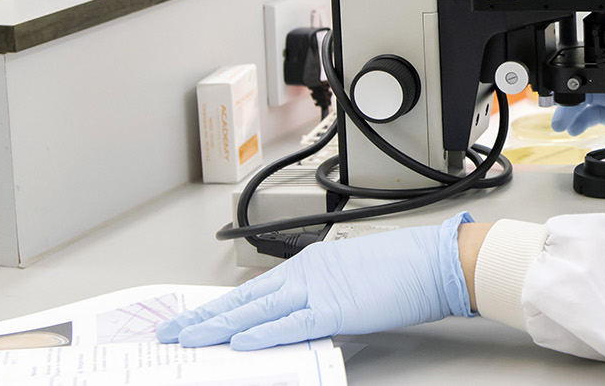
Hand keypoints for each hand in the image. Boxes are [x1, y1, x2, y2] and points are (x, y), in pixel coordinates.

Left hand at [157, 214, 473, 349]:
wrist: (433, 262)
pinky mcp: (334, 309)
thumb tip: (299, 325)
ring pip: (256, 313)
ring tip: (188, 340)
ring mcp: (317, 291)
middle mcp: (304, 275)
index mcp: (307, 267)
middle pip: (242, 302)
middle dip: (203, 319)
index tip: (192, 319)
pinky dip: (262, 334)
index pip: (251, 293)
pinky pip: (290, 325)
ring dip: (218, 328)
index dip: (217, 308)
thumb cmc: (401, 269)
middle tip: (171, 332)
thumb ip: (318, 301)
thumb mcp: (349, 280)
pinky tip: (238, 343)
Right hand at [552, 67, 604, 191]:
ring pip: (593, 101)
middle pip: (594, 83)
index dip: (580, 77)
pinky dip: (583, 122)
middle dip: (571, 96)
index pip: (604, 67)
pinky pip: (600, 117)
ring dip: (574, 111)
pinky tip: (574, 129)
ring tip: (559, 126)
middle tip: (555, 113)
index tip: (562, 91)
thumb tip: (600, 84)